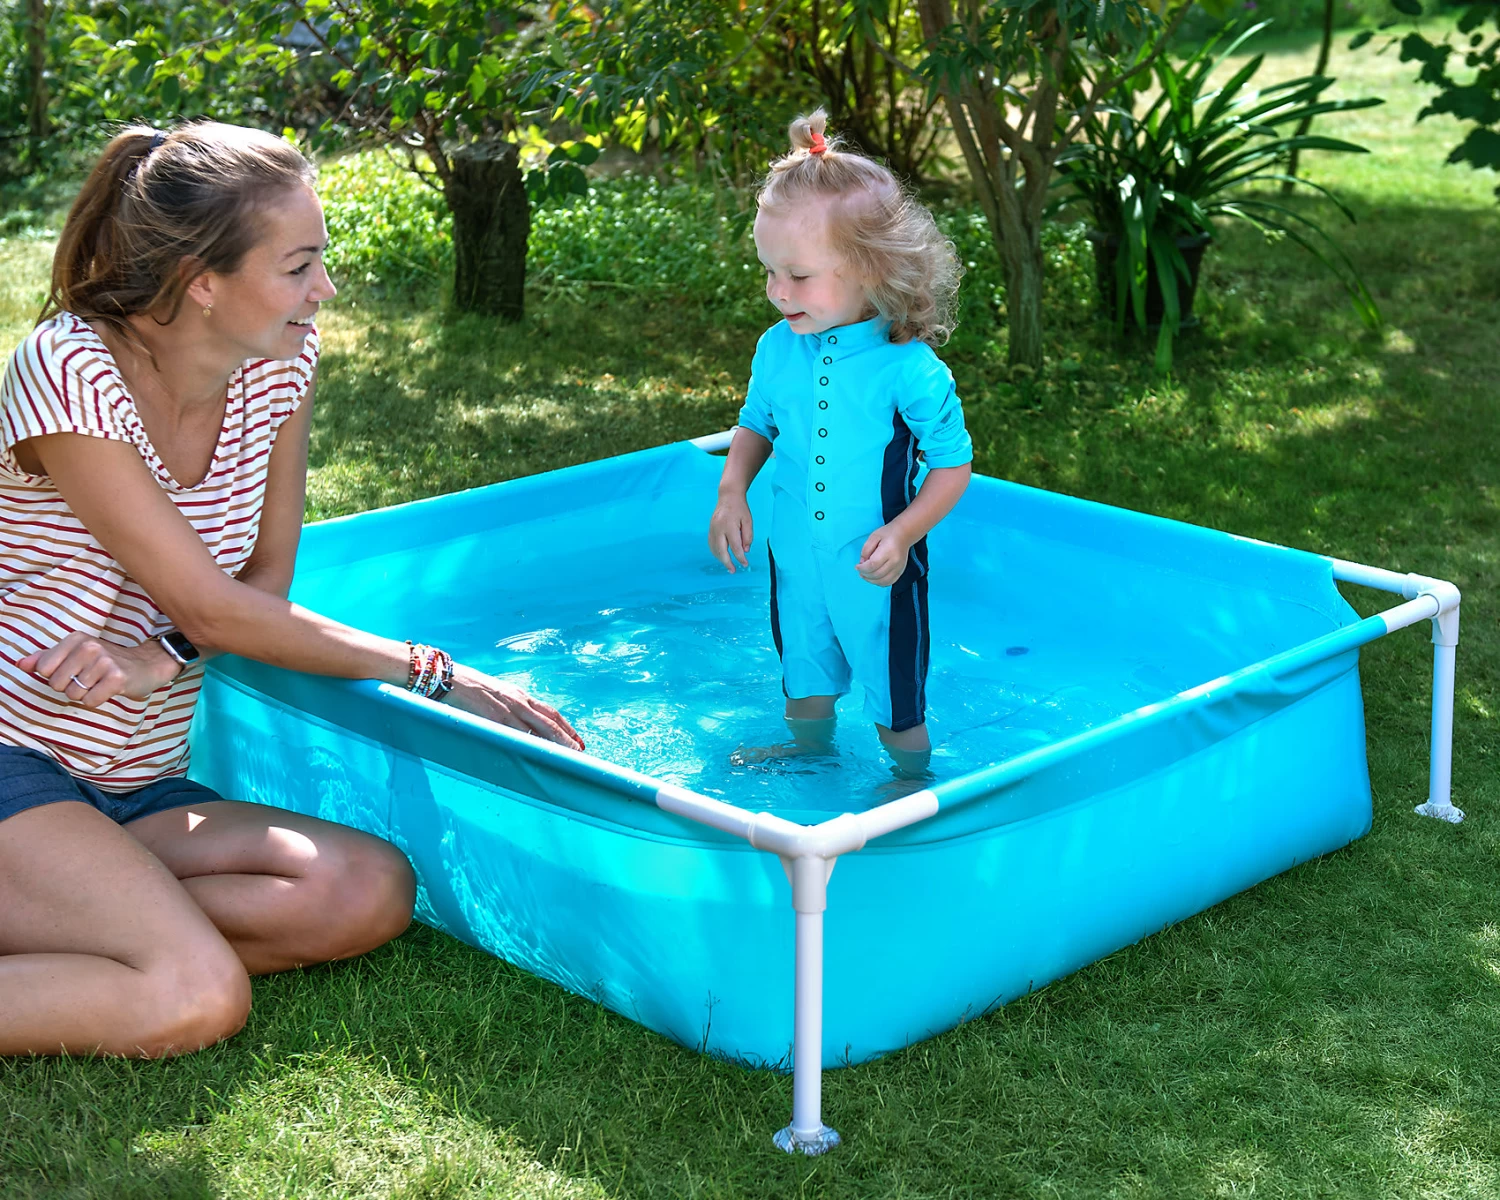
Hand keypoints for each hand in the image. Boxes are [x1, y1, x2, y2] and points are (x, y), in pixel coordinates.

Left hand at [17, 632, 179, 706]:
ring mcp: (104, 662)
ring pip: (73, 695)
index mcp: (76, 639)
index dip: (56, 676)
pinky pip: (90, 702)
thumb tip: (21, 664)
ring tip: (100, 684)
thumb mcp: (76, 654)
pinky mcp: (117, 678)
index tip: (74, 671)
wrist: (147, 664)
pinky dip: (97, 701)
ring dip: (85, 695)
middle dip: (70, 688)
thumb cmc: (108, 661)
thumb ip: (46, 658)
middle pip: (56, 684)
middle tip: (89, 680)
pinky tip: (109, 690)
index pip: (43, 669)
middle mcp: (89, 647)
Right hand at [445, 665, 585, 750]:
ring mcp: (508, 709)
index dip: (566, 727)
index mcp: (520, 696)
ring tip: (566, 756)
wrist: (448, 678)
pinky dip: (529, 744)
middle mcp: (519, 701)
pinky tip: (538, 754)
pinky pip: (516, 734)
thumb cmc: (470, 688)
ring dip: (553, 744)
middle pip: (550, 722)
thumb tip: (519, 726)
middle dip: (567, 738)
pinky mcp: (495, 717)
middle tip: (579, 752)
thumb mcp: (497, 696)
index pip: (551, 713)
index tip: (577, 740)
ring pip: (538, 729)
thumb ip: (510, 709)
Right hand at [708, 492, 753, 572]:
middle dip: (727, 562)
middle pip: (721, 550)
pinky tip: (721, 556)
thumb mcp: (748, 521)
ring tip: (728, 565)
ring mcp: (712, 528)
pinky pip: (711, 544)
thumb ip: (748, 536)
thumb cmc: (740, 508)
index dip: (740, 558)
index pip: (735, 547)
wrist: (728, 496)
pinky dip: (716, 552)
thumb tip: (745, 551)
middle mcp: (719, 528)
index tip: (745, 564)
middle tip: (733, 570)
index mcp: (730, 526)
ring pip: (714, 548)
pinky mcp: (710, 529)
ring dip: (720, 558)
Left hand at [856, 524, 913, 586]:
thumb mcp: (873, 536)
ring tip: (865, 575)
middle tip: (860, 571)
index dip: (862, 568)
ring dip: (871, 581)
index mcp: (888, 550)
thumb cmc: (888, 533)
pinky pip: (889, 582)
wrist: (904, 534)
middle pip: (877, 574)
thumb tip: (862, 563)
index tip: (857, 566)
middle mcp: (895, 561)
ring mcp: (899, 568)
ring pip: (883, 581)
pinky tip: (874, 578)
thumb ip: (866, 550)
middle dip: (865, 575)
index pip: (873, 565)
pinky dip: (880, 583)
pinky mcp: (900, 571)